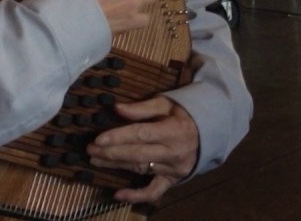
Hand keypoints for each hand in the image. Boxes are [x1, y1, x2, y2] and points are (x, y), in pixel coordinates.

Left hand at [85, 96, 199, 203]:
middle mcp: (173, 151)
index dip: (118, 137)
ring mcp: (174, 168)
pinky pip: (154, 191)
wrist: (210, 131)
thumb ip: (142, 107)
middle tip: (90, 149)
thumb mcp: (167, 103)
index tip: (98, 139)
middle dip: (111, 152)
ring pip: (140, 168)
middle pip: (137, 154)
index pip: (141, 134)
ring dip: (115, 165)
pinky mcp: (173, 180)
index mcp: (173, 129)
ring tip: (95, 160)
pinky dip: (136, 196)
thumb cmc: (184, 113)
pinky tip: (118, 195)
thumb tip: (117, 109)